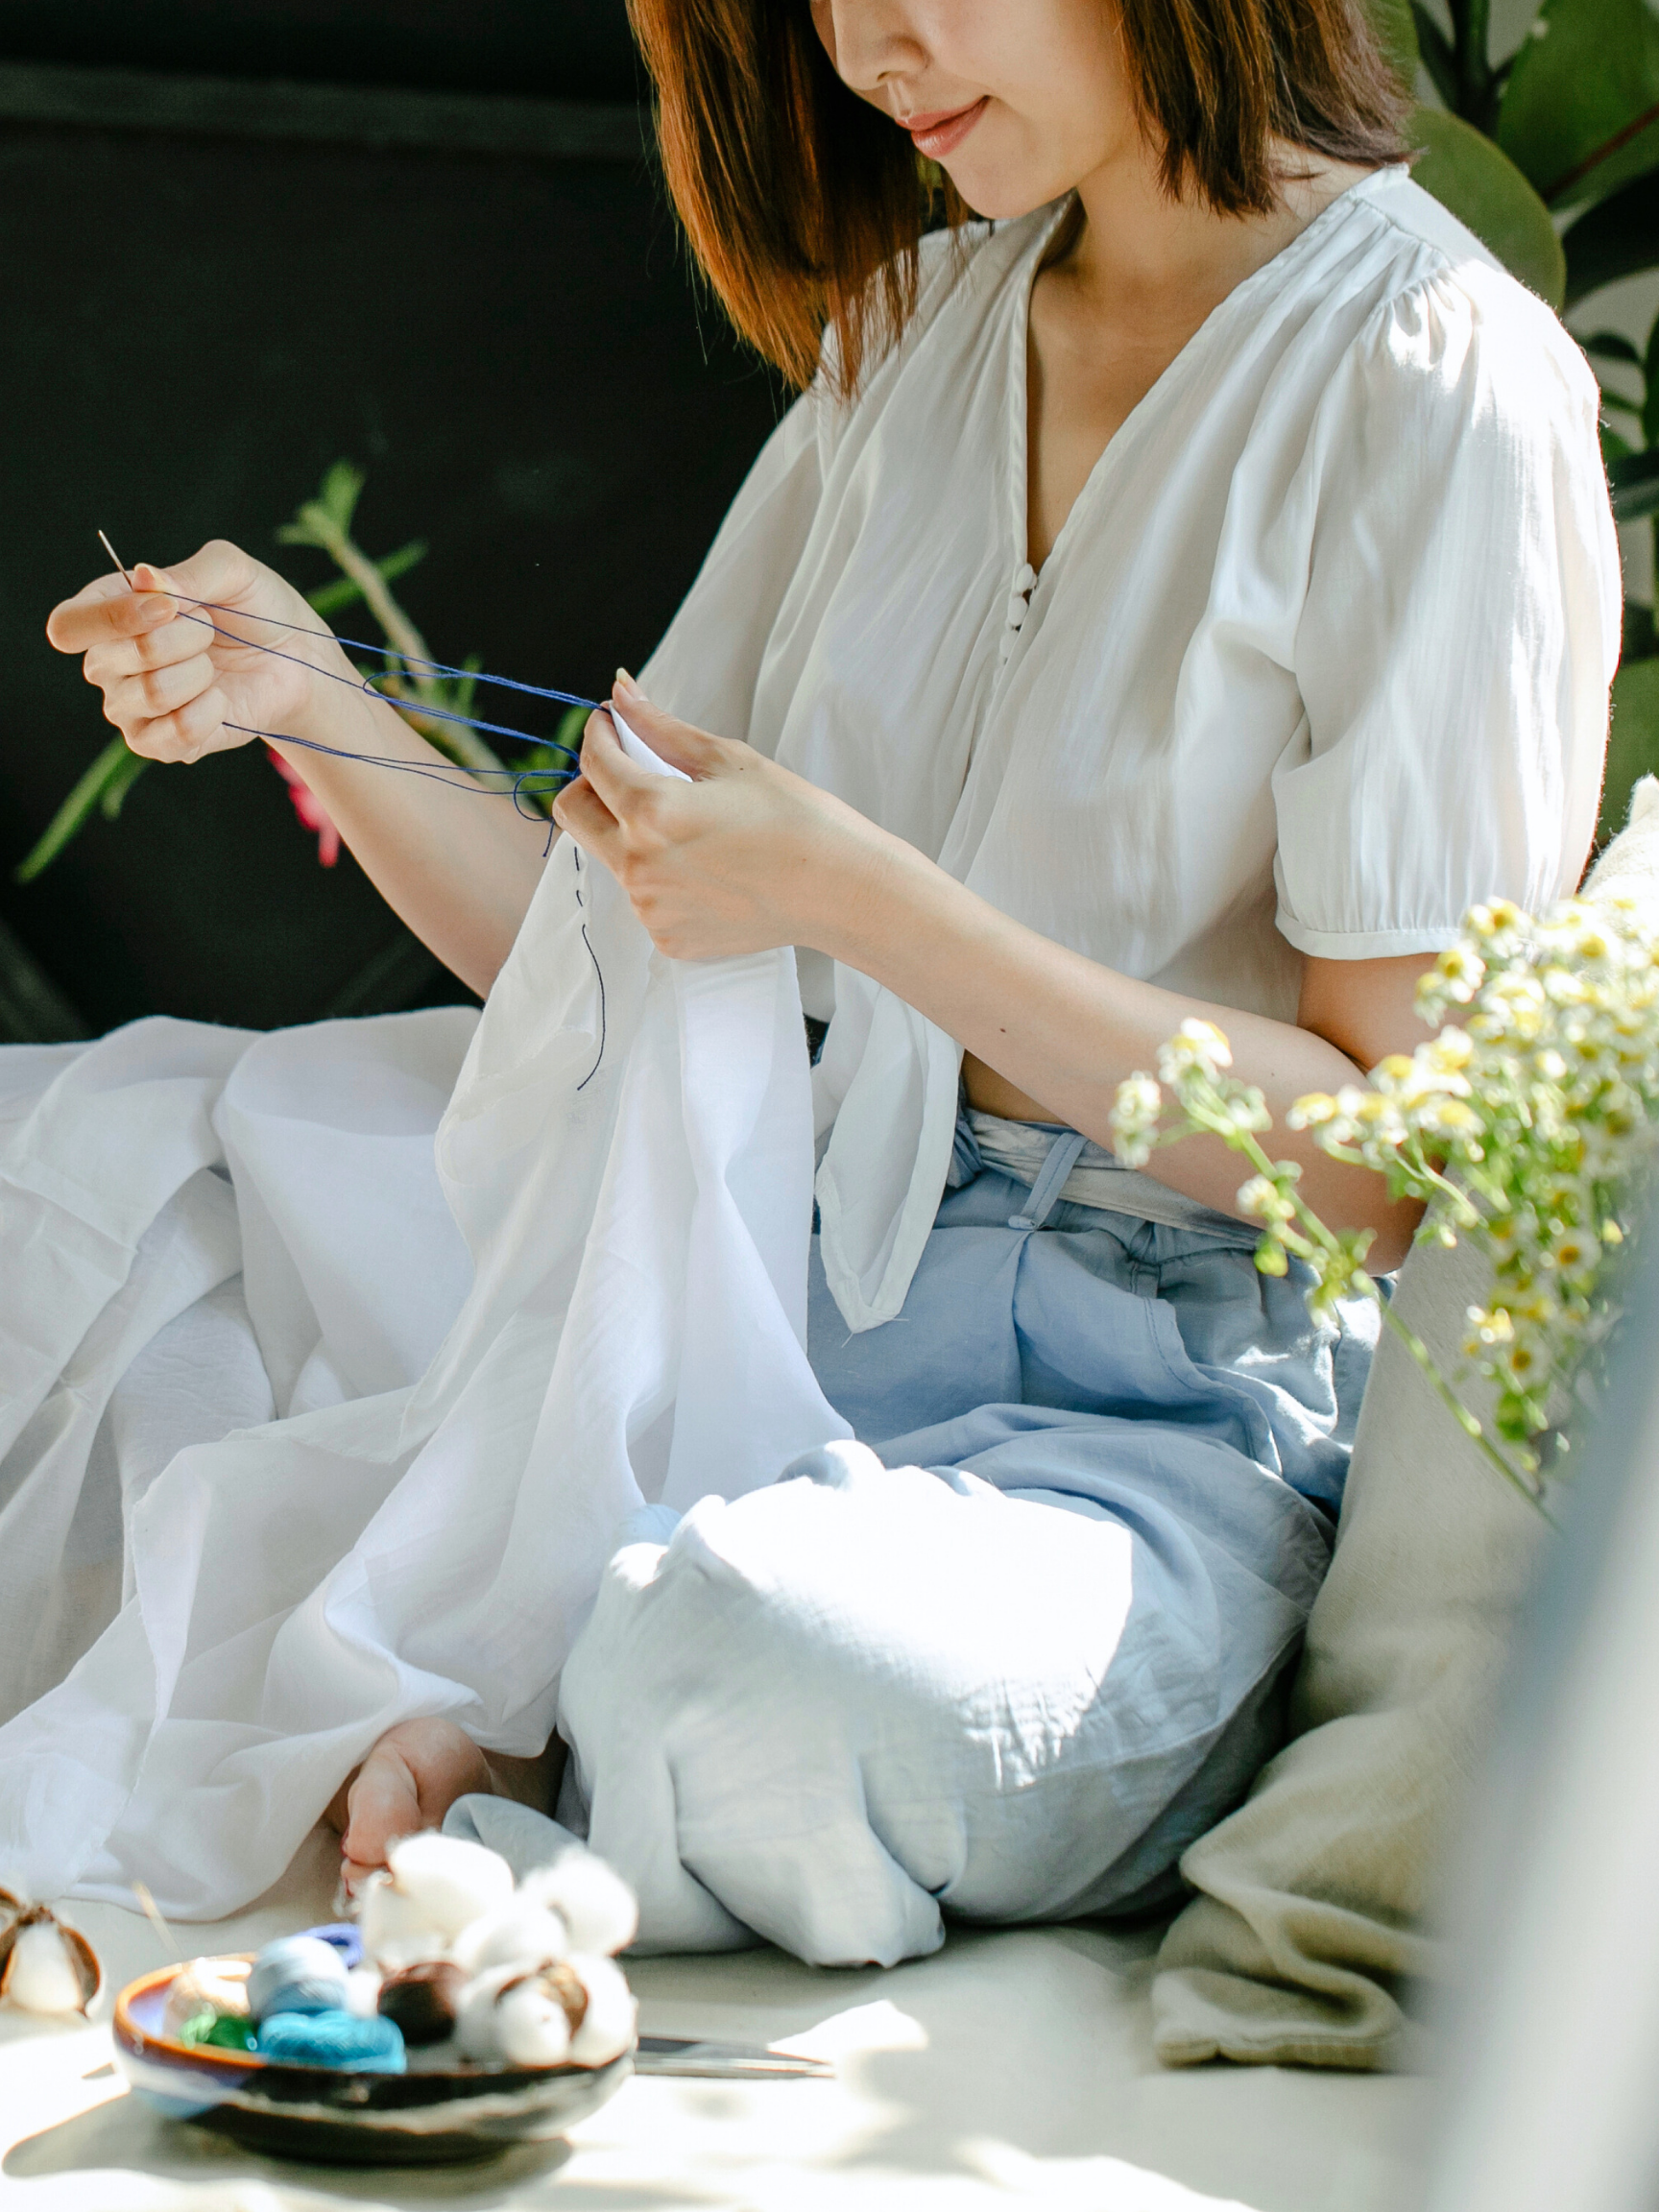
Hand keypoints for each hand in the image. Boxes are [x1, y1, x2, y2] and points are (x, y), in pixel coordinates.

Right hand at [45, 539, 351, 765]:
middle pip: (116, 658)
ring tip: (213, 665)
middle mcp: (107, 663)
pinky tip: (220, 700)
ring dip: (200, 674)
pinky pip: (176, 732)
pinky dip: (211, 711)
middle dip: (182, 639)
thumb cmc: (255, 609)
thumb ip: (190, 573)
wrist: (296, 660)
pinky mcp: (159, 744)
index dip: (114, 618)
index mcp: (107, 612)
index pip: (68, 625)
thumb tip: (147, 580)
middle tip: (209, 631)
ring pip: (151, 694)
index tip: (170, 607)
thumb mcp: (231, 571)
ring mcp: (129, 707)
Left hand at [551, 678, 889, 961]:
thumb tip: (621, 693)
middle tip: (631, 773)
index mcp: (651, 811)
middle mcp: (638, 864)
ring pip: (612, 857)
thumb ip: (662, 727)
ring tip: (694, 830)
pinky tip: (711, 870)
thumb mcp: (728, 760)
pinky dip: (664, 877)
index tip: (612, 724)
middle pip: (574, 814)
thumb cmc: (797, 819)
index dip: (599, 733)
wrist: (841, 891)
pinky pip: (644, 897)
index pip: (594, 762)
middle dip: (592, 784)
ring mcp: (650, 908)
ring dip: (633, 833)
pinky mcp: (667, 938)